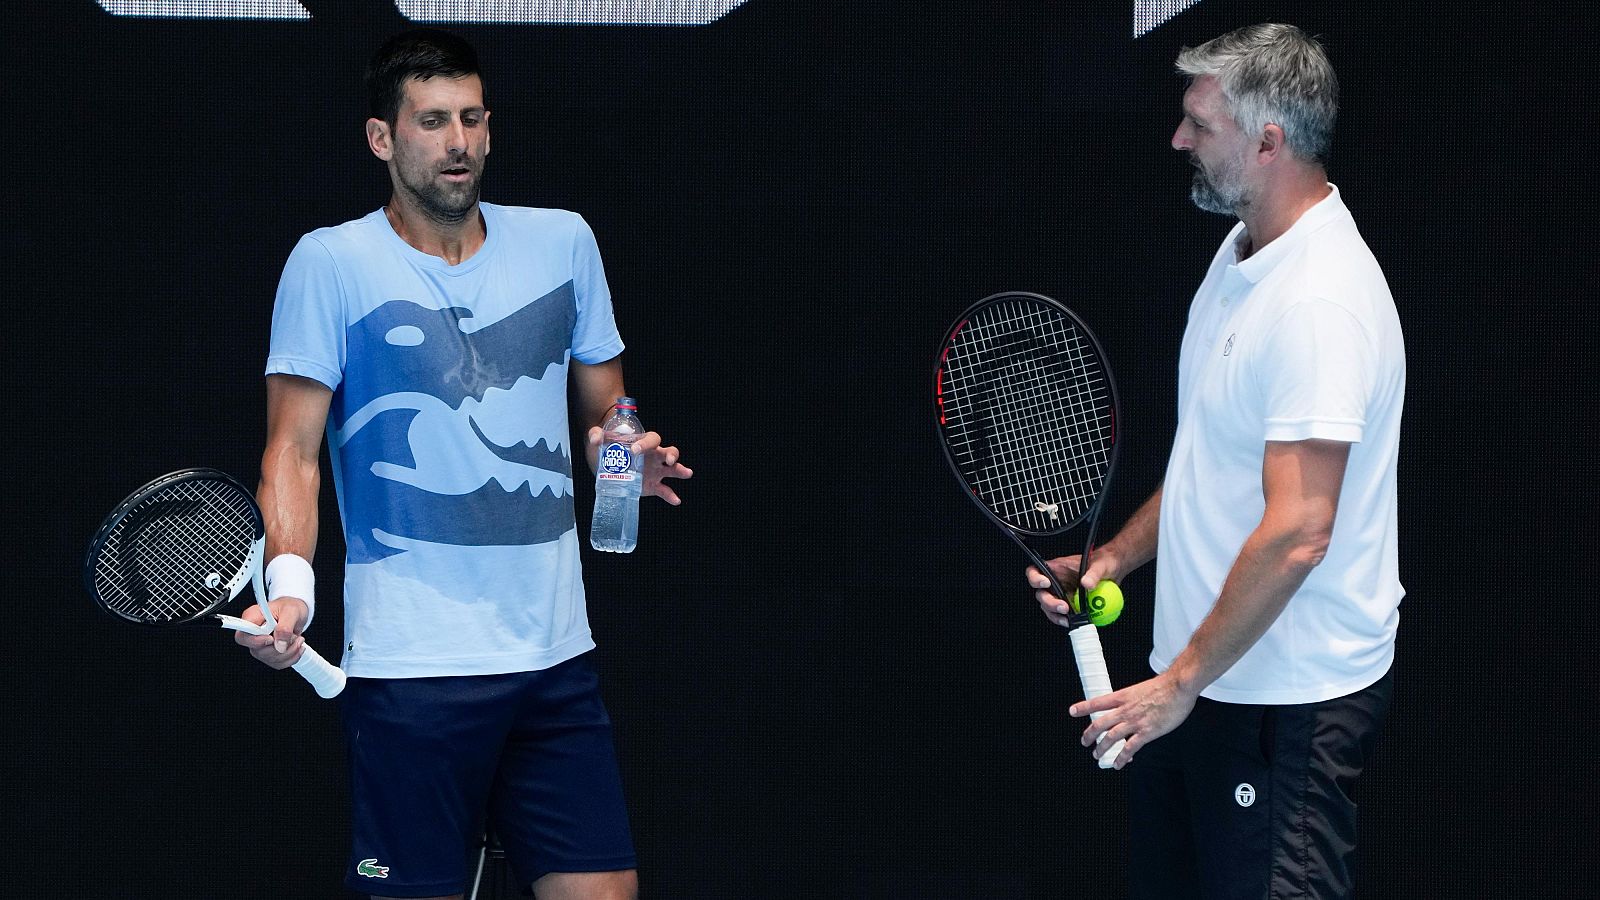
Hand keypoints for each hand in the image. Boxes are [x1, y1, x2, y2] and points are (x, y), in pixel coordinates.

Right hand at [231, 597, 308, 669]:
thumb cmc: (290, 607)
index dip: (255, 641)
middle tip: (293, 637)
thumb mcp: (291, 611)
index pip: (242, 636)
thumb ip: (285, 627)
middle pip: (257, 651)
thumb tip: (279, 644)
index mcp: (252, 618)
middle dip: (280, 648)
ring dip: (289, 652)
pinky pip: (277, 663)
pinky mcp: (268, 653)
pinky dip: (291, 657)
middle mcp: (253, 633)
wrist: (297, 613)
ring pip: (269, 659)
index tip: (271, 639)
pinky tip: (296, 647)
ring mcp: (259, 645)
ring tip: (297, 639)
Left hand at [586, 427, 693, 504]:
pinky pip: (664, 490)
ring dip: (679, 470)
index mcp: (643, 443)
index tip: (636, 449)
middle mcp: (653, 456)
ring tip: (687, 473)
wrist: (608, 461)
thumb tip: (595, 438)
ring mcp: (654, 471)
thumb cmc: (609, 446)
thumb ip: (596, 434)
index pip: (651, 439)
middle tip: (670, 460)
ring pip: (672, 469)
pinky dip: (670, 495)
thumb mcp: (602, 438)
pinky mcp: (652, 485)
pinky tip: (676, 500)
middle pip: (669, 451)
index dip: (646, 443)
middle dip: (672, 454)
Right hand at [1027, 550, 1121, 625]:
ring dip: (1055, 614)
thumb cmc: (1104, 561)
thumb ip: (1094, 573)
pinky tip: (1073, 621)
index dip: (1035, 578)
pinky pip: (1062, 614)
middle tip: (1064, 607)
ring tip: (1068, 618)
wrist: (1114, 572)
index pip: (1036, 571)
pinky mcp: (1071, 604)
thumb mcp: (1101, 565)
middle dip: (1049, 602)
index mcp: (1058, 568)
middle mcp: (1057, 581)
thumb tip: (1087, 584)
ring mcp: (1062, 594)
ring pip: (1048, 606)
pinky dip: (1065, 619)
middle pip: (1041, 594)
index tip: (1045, 583)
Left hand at [1069, 670, 1196, 768]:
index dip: (1083, 707)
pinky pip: (1130, 748)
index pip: (1097, 702)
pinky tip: (1118, 764)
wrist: (1178, 687)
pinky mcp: (1147, 732)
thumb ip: (1132, 700)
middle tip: (1084, 742)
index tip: (1073, 711)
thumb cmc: (1164, 687)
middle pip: (1100, 723)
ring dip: (1102, 748)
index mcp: (1123, 696)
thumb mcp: (1140, 689)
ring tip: (1097, 755)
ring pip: (1111, 737)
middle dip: (1089, 734)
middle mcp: (1125, 710)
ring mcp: (1134, 722)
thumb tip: (1128, 706)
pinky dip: (1122, 757)